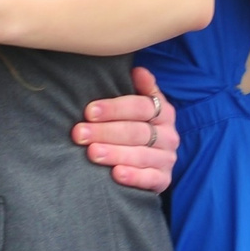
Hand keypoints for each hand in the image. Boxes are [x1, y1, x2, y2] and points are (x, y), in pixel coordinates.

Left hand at [74, 67, 180, 191]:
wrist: (152, 163)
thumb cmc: (137, 127)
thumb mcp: (141, 106)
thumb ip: (142, 88)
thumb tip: (138, 70)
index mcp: (164, 112)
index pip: (141, 107)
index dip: (115, 108)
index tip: (89, 111)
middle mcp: (169, 135)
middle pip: (137, 132)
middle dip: (106, 132)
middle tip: (80, 133)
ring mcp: (167, 158)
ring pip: (141, 155)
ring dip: (115, 153)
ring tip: (92, 153)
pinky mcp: (164, 179)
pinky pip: (150, 179)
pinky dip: (133, 176)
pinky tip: (116, 174)